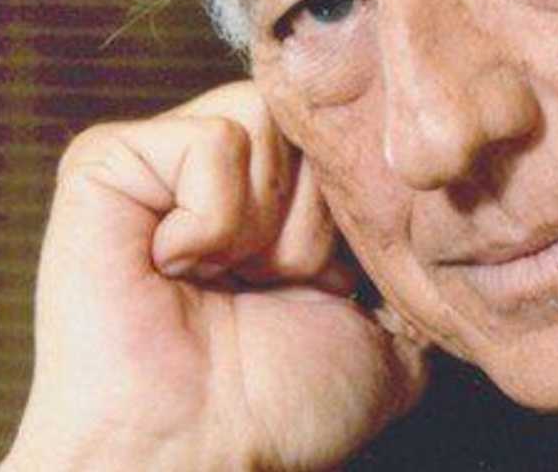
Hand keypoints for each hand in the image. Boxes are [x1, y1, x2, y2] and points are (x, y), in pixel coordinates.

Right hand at [2, 82, 429, 470]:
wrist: (195, 453)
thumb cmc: (277, 410)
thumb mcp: (388, 337)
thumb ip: (415, 276)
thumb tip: (451, 233)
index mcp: (276, 202)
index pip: (343, 134)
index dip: (354, 201)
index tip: (329, 277)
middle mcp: (220, 170)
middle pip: (306, 119)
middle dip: (314, 214)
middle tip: (275, 283)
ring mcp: (161, 158)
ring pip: (263, 119)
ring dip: (265, 222)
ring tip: (226, 278)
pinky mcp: (106, 160)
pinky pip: (209, 140)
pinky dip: (211, 216)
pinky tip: (177, 266)